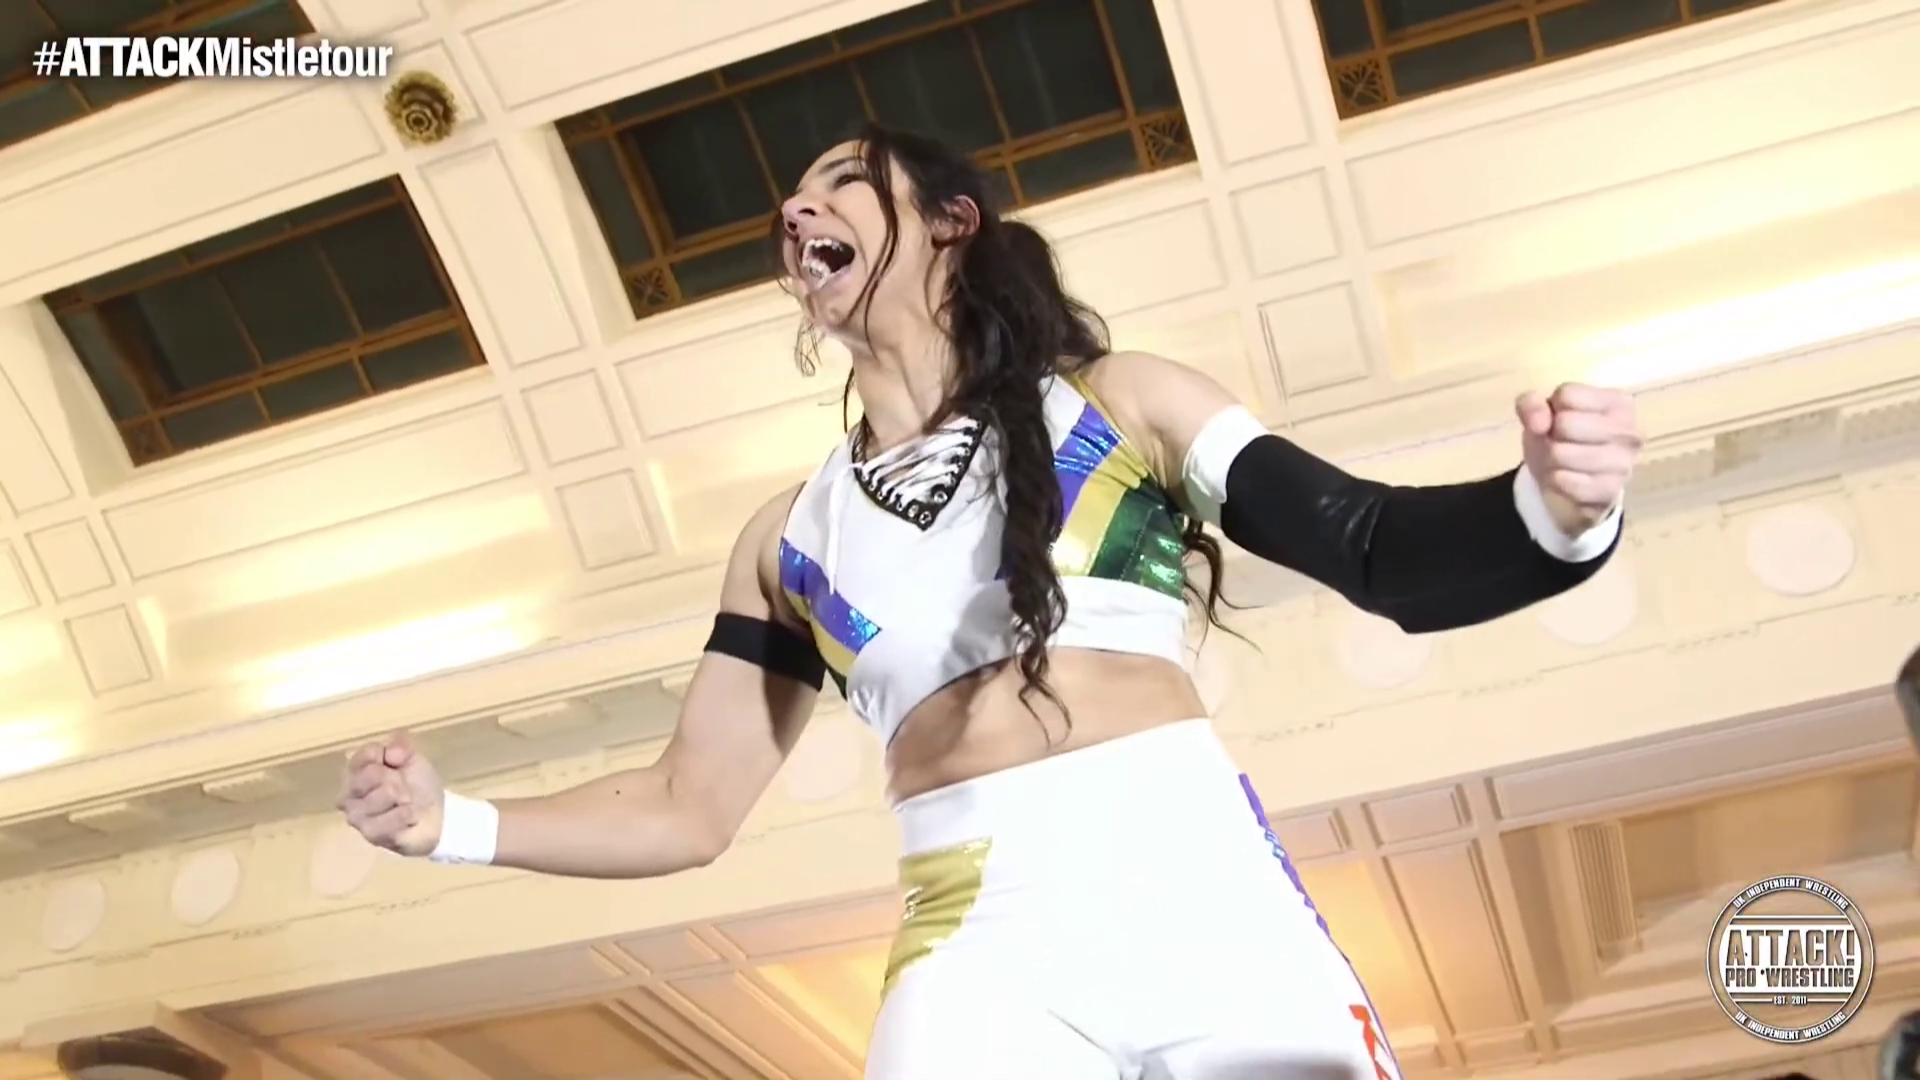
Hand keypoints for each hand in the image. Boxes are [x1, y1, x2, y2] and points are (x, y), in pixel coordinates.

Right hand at [337, 733, 443, 856]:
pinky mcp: (370, 834)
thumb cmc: (418, 785)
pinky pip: (394, 817)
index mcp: (355, 770)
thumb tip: (391, 753)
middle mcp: (347, 793)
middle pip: (372, 773)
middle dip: (398, 779)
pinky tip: (410, 817)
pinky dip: (409, 815)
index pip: (366, 754)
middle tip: (405, 789)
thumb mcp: (413, 759)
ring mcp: (356, 815)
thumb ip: (401, 747)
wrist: (435, 817)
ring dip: (406, 798)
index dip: (389, 755)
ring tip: (407, 803)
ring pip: (386, 793)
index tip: (400, 761)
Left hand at [1515, 383, 1640, 534]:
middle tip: (1558, 444)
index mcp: (1618, 402)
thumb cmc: (1560, 439)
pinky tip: (1565, 480)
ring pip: (1561, 454)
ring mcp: (1624, 463)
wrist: (1568, 484)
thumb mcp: (1540, 414)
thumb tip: (1539, 423)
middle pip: (1566, 424)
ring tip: (1561, 462)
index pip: (1567, 395)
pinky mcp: (1611, 491)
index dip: (1552, 410)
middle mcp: (1629, 431)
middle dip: (1551, 436)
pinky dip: (1555, 482)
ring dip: (1550, 460)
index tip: (1558, 421)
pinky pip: (1566, 482)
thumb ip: (1531, 404)